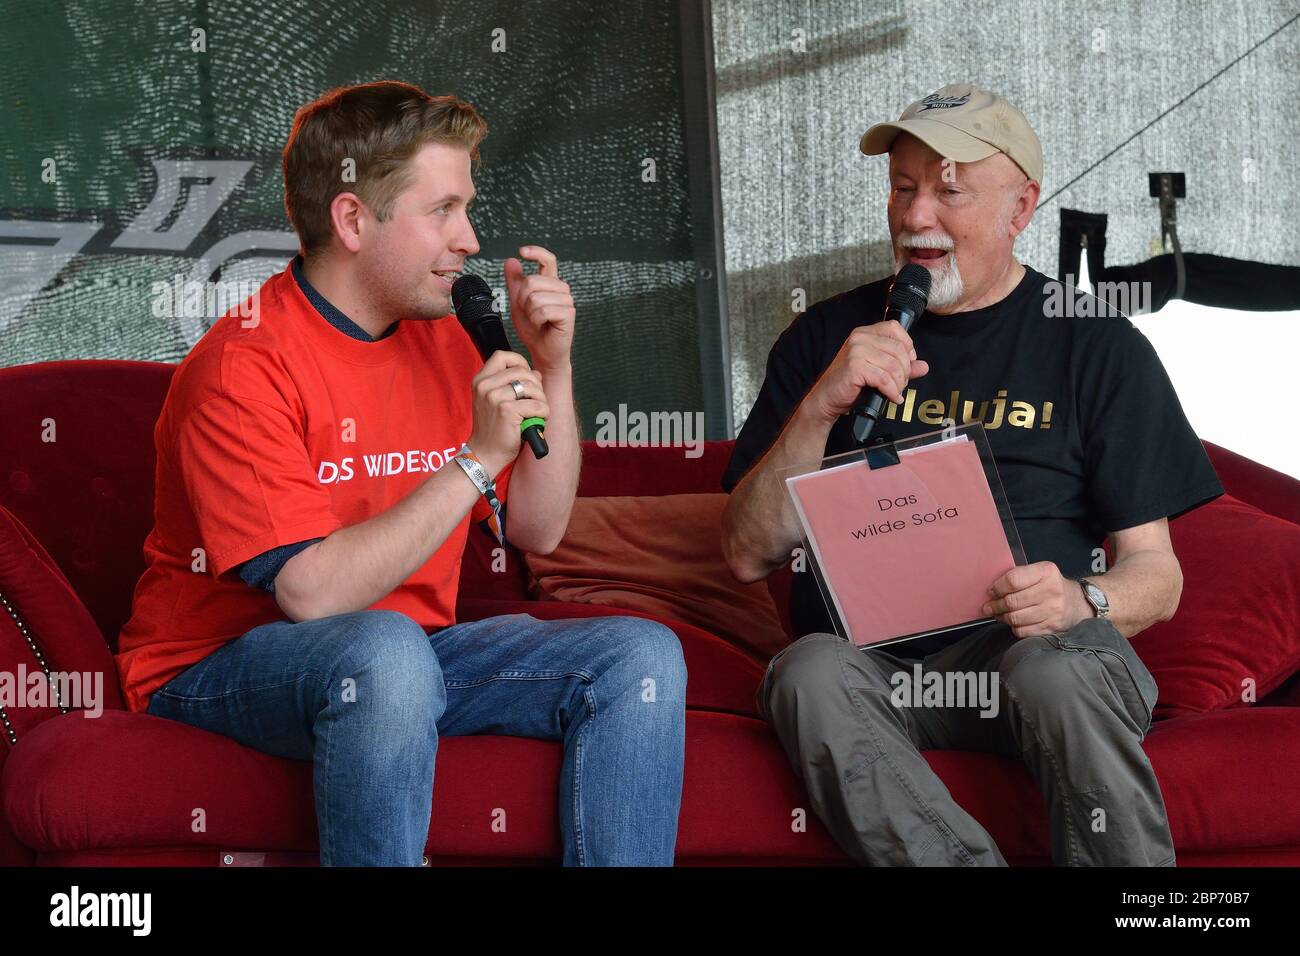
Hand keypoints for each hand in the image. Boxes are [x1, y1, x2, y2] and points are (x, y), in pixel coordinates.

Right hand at [467, 350, 550, 476]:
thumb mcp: (497, 401)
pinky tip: (538, 420)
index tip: (525, 378)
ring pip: (531, 386)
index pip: (502, 355)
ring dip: (541, 400)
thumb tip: (537, 373)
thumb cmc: (494, 428)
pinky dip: (543, 412)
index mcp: (480, 380)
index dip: (519, 362)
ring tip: (537, 412)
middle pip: (522, 371)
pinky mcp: (506, 411)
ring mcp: (494, 397)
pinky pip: (536, 404)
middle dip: (535, 385)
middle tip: (535, 401)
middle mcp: (484, 386)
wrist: (485, 454)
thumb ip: (514, 384)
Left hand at [504, 245, 574, 372]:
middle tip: (528, 313)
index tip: (522, 251)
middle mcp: (560, 289)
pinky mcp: (568, 313)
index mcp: (550, 283)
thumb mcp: (518, 303)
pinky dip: (536, 320)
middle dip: (521, 299)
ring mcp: (566, 300)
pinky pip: (543, 310)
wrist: (542, 351)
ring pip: (536, 297)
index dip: (536, 252)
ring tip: (536, 321)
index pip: (548, 260)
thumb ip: (515, 283)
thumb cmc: (533, 329)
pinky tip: (541, 325)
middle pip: (532, 281)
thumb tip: (510, 260)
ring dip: (529, 312)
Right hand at [802, 320, 929, 423]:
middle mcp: (860, 338)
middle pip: (898, 350)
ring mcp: (856, 351)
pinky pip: (884, 379)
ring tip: (894, 392)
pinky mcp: (855, 367)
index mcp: (864, 333)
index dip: (907, 346)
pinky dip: (891, 391)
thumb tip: (924, 366)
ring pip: (893, 366)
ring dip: (899, 384)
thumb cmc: (849, 384)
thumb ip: (900, 366)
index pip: (895, 328)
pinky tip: (891, 397)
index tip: (908, 363)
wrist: (826, 399)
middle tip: (900, 384)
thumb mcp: (877, 371)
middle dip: (905, 371)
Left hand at [982, 561, 1092, 638]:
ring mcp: (1053, 611)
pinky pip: (1023, 631)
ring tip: (998, 614)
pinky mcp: (1052, 627)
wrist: (1078, 603)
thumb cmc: (1051, 585)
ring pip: (1016, 618)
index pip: (1013, 580)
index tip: (990, 591)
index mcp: (1046, 572)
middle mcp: (1051, 591)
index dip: (997, 587)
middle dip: (995, 605)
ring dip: (1002, 617)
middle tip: (988, 607)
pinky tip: (1013, 622)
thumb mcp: (1039, 572)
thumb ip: (1018, 576)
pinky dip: (1013, 627)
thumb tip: (992, 590)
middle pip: (1012, 601)